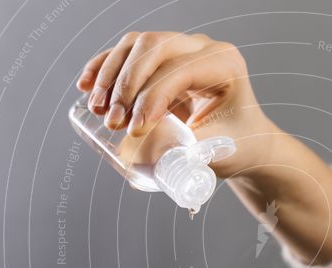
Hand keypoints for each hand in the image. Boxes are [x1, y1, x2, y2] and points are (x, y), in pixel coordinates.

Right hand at [76, 31, 273, 177]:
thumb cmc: (239, 147)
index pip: (180, 70)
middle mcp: (203, 49)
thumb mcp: (220, 151)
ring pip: (136, 46)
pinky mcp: (161, 61)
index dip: (151, 96)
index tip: (134, 130)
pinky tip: (87, 87)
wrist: (244, 143)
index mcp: (224, 65)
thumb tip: (140, 157)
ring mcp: (181, 50)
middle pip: (154, 47)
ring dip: (110, 75)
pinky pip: (127, 54)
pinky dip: (104, 67)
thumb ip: (185, 152)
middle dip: (127, 83)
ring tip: (98, 109)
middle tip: (112, 120)